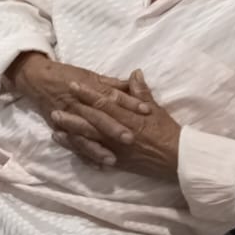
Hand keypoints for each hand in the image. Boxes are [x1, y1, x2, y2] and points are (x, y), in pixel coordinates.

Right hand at [7, 52, 133, 165]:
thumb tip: (136, 79)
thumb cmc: (66, 75)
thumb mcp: (90, 75)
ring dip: (97, 148)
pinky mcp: (59, 127)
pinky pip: (73, 144)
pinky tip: (98, 166)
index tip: (147, 110)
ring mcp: (68, 117)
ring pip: (84, 134)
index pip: (112, 96)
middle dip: (113, 128)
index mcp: (89, 88)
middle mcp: (79, 104)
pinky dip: (85, 155)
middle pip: (98, 117)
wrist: (36, 78)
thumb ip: (113, 83)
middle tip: (130, 139)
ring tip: (112, 159)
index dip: (129, 103)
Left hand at [51, 70, 180, 178]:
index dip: (87, 93)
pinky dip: (82, 153)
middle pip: (93, 122)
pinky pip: (97, 158)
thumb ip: (141, 92)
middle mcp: (121, 133)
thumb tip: (134, 72)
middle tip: (54, 107)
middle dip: (73, 114)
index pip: (105, 103)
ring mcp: (118, 149)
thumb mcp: (157, 109)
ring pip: (91, 141)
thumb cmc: (168, 132)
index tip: (73, 85)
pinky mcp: (118, 162)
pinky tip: (70, 149)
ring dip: (72, 135)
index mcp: (130, 117)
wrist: (180, 159)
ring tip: (55, 129)